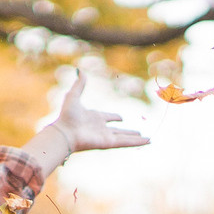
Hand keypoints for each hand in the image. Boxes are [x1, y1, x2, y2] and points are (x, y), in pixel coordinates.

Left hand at [25, 81, 149, 171]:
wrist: (64, 132)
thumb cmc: (66, 116)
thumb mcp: (73, 96)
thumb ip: (79, 85)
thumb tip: (80, 71)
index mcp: (93, 118)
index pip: (107, 118)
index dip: (114, 117)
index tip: (120, 118)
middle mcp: (101, 128)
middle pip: (118, 130)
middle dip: (128, 132)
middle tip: (138, 132)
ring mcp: (105, 136)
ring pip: (125, 138)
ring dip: (137, 139)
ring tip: (148, 139)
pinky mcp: (109, 143)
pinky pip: (126, 142)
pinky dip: (137, 142)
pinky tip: (148, 141)